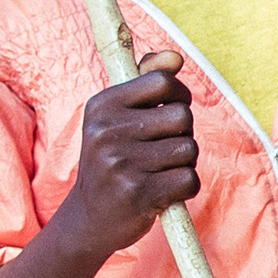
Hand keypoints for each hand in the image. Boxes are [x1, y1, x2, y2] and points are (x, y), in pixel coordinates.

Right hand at [60, 52, 200, 259]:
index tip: (169, 111)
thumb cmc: (112, 162)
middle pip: (182, 116)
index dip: (178, 96)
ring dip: (183, 163)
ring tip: (157, 173)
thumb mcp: (116, 117)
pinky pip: (189, 180)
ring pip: (188, 149)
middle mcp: (106, 131)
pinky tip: (162, 193)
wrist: (89, 220)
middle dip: (182, 134)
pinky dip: (184, 188)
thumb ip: (146, 80)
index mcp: (101, 105)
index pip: (163, 81)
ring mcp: (121, 163)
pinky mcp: (138, 194)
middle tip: (160, 151)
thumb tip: (174, 57)